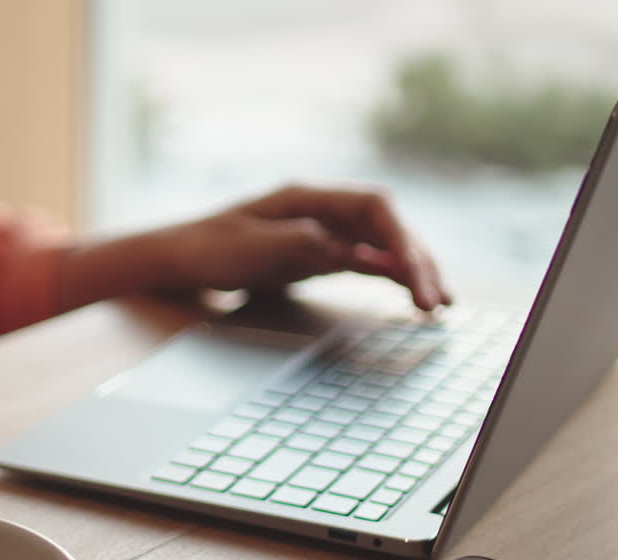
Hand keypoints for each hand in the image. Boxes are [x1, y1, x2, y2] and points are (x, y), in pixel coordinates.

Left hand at [158, 184, 450, 310]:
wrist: (177, 258)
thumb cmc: (209, 248)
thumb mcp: (257, 249)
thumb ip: (312, 248)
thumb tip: (366, 257)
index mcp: (308, 197)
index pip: (375, 207)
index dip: (402, 239)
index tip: (414, 273)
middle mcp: (322, 209)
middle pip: (386, 228)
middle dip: (417, 261)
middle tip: (437, 302)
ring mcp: (323, 231)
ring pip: (382, 247)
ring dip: (412, 272)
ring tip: (440, 305)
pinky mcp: (319, 254)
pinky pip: (366, 263)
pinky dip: (391, 279)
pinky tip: (411, 298)